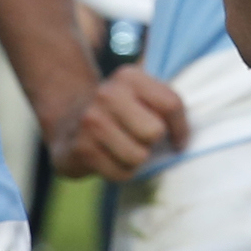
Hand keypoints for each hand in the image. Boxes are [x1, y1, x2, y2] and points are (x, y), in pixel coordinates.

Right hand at [45, 66, 189, 180]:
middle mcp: (107, 94)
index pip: (171, 104)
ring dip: (136, 160)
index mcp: (129, 77)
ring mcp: (91, 121)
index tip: (176, 139)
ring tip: (122, 149)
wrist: (67, 122)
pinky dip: (120, 171)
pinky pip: (121, 173)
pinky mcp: (82, 148)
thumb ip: (165, 107)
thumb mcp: (140, 97)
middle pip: (154, 131)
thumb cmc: (119, 114)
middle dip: (151, 142)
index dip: (181, 128)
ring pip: (139, 156)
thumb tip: (182, 139)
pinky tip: (108, 158)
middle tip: (138, 139)